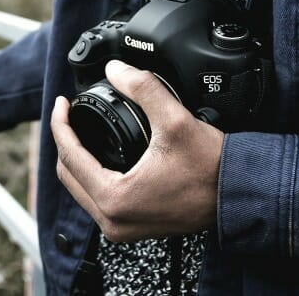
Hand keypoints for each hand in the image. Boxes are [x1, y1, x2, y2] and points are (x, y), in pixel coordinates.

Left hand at [51, 60, 223, 241]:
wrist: (238, 195)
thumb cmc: (211, 169)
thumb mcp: (175, 120)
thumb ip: (143, 88)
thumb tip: (115, 70)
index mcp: (114, 198)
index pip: (68, 156)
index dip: (60, 124)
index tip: (62, 104)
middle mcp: (112, 220)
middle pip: (68, 176)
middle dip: (65, 141)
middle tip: (68, 115)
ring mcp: (121, 229)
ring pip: (80, 190)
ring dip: (77, 160)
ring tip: (81, 131)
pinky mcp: (132, 228)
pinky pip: (97, 200)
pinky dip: (92, 176)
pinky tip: (100, 155)